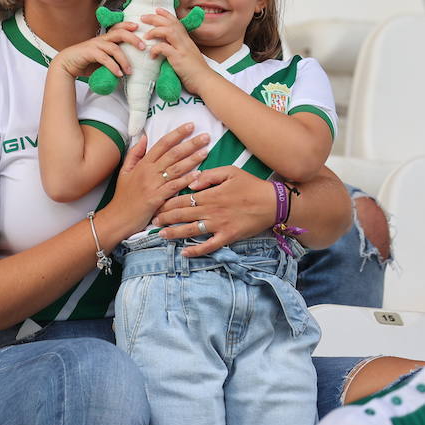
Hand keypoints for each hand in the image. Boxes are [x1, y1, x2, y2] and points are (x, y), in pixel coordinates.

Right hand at [51, 22, 143, 78]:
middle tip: (143, 47)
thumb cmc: (85, 62)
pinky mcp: (89, 53)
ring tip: (130, 71)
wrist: (66, 65)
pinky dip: (113, 66)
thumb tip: (127, 68)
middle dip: (133, 38)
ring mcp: (95, 45)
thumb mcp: (101, 60)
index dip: (128, 25)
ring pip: (114, 48)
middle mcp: (101, 39)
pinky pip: (104, 58)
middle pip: (119, 33)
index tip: (138, 27)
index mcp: (104, 39)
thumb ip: (113, 60)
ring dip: (124, 60)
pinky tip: (118, 74)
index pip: (118, 28)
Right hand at [105, 124, 210, 234]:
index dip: (177, 134)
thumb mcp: (125, 171)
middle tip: (206, 136)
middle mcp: (148, 171)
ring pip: (175, 168)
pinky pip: (174, 187)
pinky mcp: (156, 198)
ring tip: (206, 151)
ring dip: (192, 159)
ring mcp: (153, 185)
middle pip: (172, 154)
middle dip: (190, 143)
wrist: (117, 218)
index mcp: (142, 164)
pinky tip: (199, 174)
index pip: (162, 144)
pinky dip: (186, 179)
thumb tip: (144, 137)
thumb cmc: (123, 196)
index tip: (190, 126)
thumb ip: (135, 154)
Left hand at [143, 9, 208, 91]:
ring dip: (155, 31)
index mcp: (187, 41)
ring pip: (168, 31)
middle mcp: (185, 42)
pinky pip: (164, 48)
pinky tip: (151, 55)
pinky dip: (155, 49)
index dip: (166, 15)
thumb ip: (179, 49)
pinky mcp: (179, 58)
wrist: (206, 82)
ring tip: (145, 36)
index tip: (157, 10)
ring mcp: (183, 49)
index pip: (176, 22)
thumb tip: (168, 47)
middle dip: (155, 18)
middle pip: (170, 23)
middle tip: (143, 17)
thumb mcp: (188, 56)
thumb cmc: (196, 72)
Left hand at [153, 165, 276, 256]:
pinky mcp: (228, 237)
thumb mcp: (230, 171)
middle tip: (152, 221)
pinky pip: (209, 245)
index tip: (156, 204)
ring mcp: (219, 225)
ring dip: (175, 233)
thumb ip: (208, 176)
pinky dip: (196, 250)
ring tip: (161, 235)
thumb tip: (190, 183)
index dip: (167, 202)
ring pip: (191, 230)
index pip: (183, 199)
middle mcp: (211, 211)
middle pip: (183, 215)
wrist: (272, 203)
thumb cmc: (251, 184)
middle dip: (165, 218)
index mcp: (210, 194)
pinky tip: (185, 253)